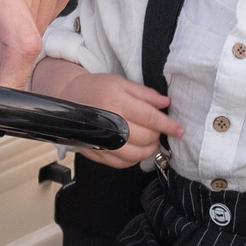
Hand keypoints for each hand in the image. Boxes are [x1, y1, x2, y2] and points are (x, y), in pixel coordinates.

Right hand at [42, 65, 180, 168]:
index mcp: (116, 102)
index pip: (150, 118)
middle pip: (145, 137)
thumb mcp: (120, 83)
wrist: (67, 98)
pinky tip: (136, 148)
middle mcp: (108, 123)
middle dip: (158, 135)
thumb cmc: (94, 88)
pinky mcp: (96, 153)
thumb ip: (145, 94)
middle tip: (159, 129)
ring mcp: (101, 141)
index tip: (179, 130)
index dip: (168, 125)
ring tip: (150, 140)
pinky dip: (134, 159)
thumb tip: (165, 103)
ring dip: (149, 149)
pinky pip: (122, 163)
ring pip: (135, 154)